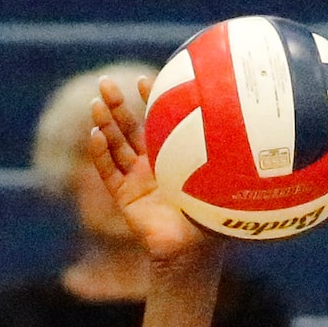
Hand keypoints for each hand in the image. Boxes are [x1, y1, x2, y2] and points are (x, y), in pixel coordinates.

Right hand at [87, 76, 216, 266]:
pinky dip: (100, 153)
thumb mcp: (212, 171)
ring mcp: (136, 181)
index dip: (148, 100)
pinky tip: (95, 135)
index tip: (144, 80)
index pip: (156, 121)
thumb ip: (213, 144)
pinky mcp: (124, 198)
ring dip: (104, 123)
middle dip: (116, 105)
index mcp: (172, 156)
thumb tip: (233, 108)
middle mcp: (152, 166)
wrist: (193, 246)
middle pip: (127, 128)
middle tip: (105, 82)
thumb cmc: (209, 210)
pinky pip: (108, 172)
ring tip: (95, 103)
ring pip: (114, 146)